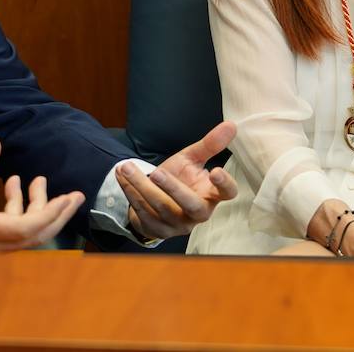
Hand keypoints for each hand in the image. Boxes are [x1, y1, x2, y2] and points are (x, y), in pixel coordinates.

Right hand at [0, 138, 83, 263]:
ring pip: (23, 238)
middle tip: (75, 195)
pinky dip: (18, 214)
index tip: (70, 197)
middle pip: (34, 238)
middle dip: (57, 215)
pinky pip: (9, 236)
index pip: (26, 229)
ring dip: (36, 210)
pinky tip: (14, 188)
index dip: (52, 214)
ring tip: (37, 180)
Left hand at [115, 122, 238, 240]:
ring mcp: (178, 225)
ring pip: (161, 207)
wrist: (157, 200)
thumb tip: (231, 125)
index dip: (224, 184)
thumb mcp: (193, 159)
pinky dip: (130, 192)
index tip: (216, 170)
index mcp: (212, 195)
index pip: (227, 193)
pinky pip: (143, 212)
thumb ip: (210, 145)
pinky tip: (122, 177)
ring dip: (141, 186)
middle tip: (157, 172)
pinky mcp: (158, 230)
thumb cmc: (181, 177)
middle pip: (191, 205)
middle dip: (173, 189)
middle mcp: (198, 214)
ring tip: (126, 167)